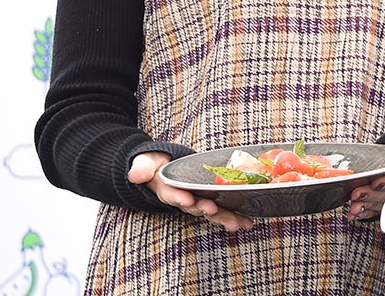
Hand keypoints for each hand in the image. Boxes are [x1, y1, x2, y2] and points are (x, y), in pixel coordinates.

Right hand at [132, 151, 254, 232]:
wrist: (164, 169)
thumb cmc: (156, 165)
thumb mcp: (146, 162)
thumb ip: (142, 166)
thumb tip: (136, 173)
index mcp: (166, 188)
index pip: (171, 194)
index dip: (178, 197)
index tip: (187, 199)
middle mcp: (182, 198)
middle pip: (194, 207)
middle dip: (205, 210)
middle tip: (214, 211)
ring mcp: (197, 201)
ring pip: (211, 212)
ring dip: (224, 218)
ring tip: (238, 224)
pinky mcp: (210, 201)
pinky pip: (223, 210)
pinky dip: (236, 216)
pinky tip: (248, 221)